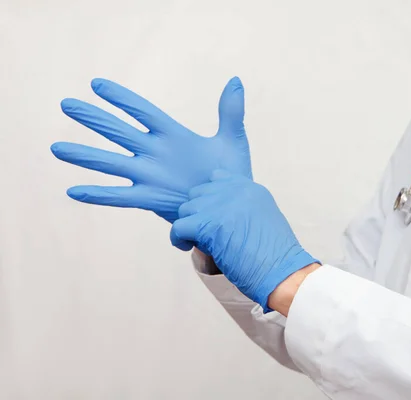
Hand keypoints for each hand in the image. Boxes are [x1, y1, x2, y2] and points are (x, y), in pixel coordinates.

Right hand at [51, 77, 251, 222]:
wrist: (231, 208)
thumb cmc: (232, 174)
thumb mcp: (232, 141)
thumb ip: (231, 112)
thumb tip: (235, 80)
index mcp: (173, 136)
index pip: (143, 112)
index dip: (122, 99)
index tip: (97, 84)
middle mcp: (155, 153)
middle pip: (119, 132)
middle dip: (94, 119)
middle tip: (66, 104)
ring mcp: (150, 176)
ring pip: (111, 163)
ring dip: (85, 156)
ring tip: (56, 148)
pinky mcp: (150, 199)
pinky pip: (120, 197)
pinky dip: (98, 195)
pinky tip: (73, 191)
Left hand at [170, 171, 318, 310]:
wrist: (283, 271)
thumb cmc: (275, 255)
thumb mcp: (263, 218)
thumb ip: (241, 208)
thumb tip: (214, 214)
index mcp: (250, 189)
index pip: (217, 179)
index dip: (210, 199)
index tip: (212, 215)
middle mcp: (235, 192)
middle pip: (198, 194)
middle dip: (198, 213)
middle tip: (206, 232)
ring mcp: (221, 206)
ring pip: (186, 209)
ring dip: (189, 226)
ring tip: (199, 242)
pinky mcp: (208, 224)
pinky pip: (178, 227)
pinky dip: (179, 239)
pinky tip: (187, 247)